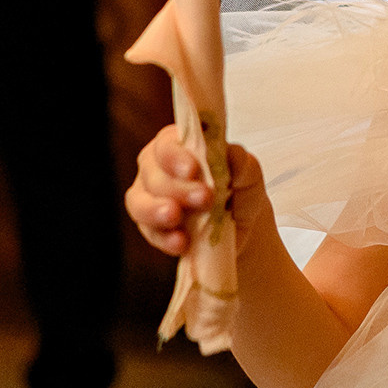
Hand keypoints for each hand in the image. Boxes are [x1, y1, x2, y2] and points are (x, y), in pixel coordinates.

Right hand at [127, 126, 269, 256]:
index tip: (192, 170)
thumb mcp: (248, 174)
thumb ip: (240, 162)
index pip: (166, 144)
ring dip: (157, 211)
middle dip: (176, 188)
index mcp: (177, 145)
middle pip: (153, 174)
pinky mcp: (150, 227)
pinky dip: (164, 238)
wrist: (242, 226)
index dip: (175, 157)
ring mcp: (148, 197)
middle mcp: (156, 167)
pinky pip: (149, 232)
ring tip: (175, 217)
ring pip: (139, 202)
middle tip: (203, 198)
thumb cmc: (239, 189)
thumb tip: (232, 154)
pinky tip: (180, 242)